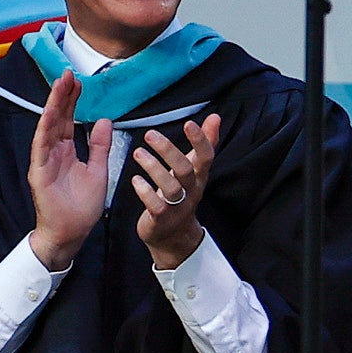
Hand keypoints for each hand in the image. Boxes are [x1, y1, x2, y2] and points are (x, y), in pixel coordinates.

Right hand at [24, 71, 113, 271]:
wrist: (71, 233)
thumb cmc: (82, 207)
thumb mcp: (98, 170)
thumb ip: (99, 146)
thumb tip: (104, 121)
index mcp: (67, 151)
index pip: (69, 120)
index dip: (73, 100)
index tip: (79, 82)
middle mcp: (53, 152)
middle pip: (57, 118)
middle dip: (63, 95)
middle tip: (69, 73)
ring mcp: (44, 160)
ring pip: (48, 126)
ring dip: (53, 105)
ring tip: (60, 84)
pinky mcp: (39, 171)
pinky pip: (41, 146)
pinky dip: (45, 128)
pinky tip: (50, 112)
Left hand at [129, 112, 220, 270]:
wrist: (174, 235)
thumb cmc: (182, 194)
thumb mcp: (194, 169)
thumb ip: (205, 143)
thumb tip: (215, 118)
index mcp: (199, 176)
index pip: (206, 156)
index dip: (200, 140)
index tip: (189, 123)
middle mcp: (191, 191)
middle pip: (185, 169)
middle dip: (168, 151)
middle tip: (150, 134)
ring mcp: (177, 207)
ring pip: (170, 187)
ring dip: (153, 168)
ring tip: (138, 153)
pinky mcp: (162, 219)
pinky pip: (156, 206)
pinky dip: (145, 192)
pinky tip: (135, 180)